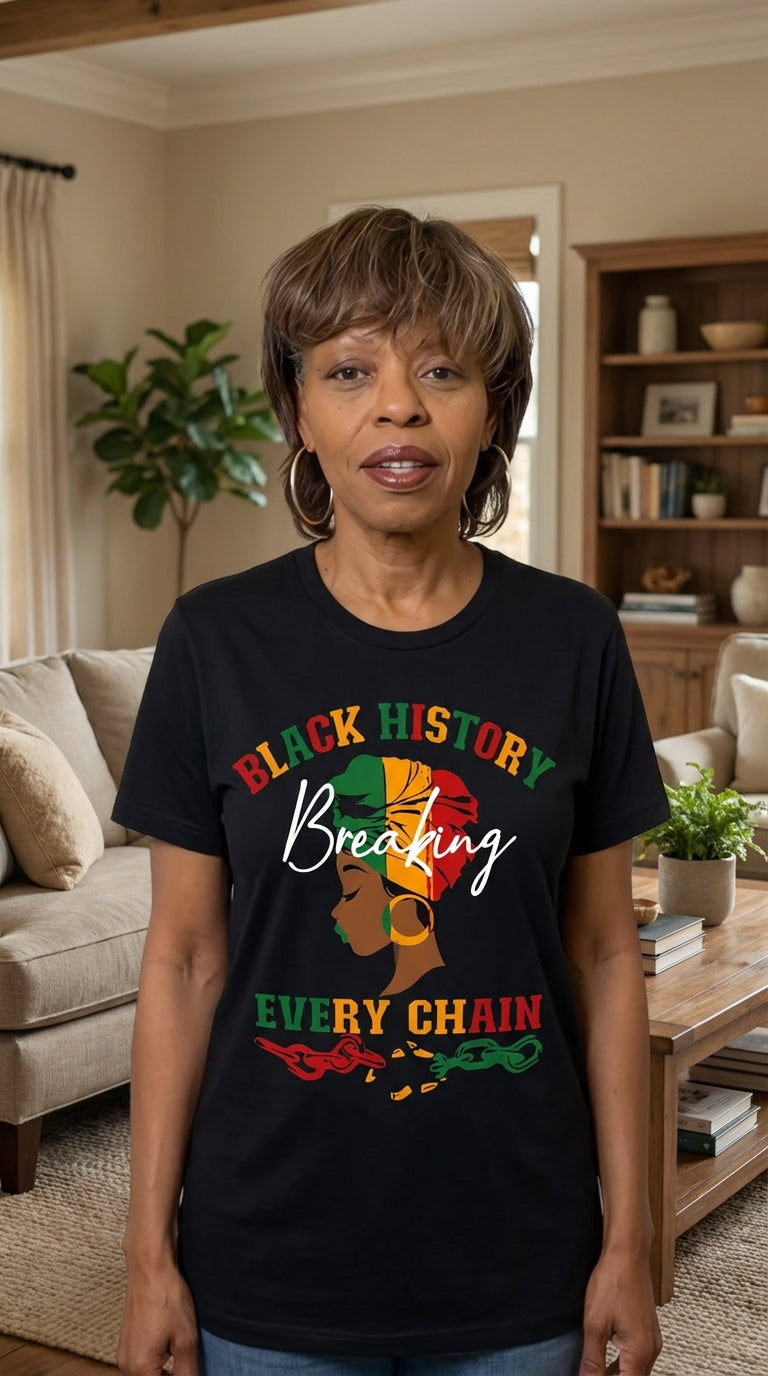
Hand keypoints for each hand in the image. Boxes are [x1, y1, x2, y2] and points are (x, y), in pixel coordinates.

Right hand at [117, 1259, 199, 1375]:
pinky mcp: (127, 1346)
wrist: (151, 1268)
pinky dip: (158, 1365)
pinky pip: (143, 1366)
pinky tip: (172, 1352)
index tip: (190, 1370)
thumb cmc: (167, 1297)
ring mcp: (125, 1356)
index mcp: (140, 1369)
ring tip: (182, 1358)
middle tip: (188, 1363)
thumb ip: (188, 1373)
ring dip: (165, 1373)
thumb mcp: (185, 1340)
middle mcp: (126, 1367)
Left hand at [578, 1250, 661, 1374]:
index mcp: (639, 1352)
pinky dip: (622, 1365)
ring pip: (636, 1372)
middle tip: (590, 1374)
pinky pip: (638, 1358)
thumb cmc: (613, 1281)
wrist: (628, 1253)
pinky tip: (605, 1362)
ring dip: (616, 1375)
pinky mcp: (648, 1331)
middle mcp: (652, 1350)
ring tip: (594, 1372)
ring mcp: (652, 1340)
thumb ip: (592, 1360)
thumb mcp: (595, 1324)